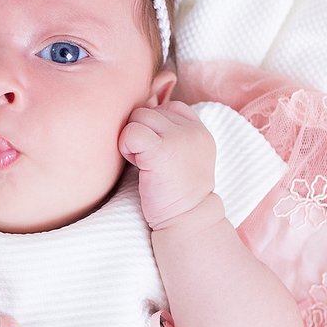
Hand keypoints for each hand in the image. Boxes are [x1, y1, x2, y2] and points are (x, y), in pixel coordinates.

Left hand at [119, 101, 216, 229]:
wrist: (187, 220)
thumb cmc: (176, 193)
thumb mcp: (183, 156)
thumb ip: (170, 134)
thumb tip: (140, 116)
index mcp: (199, 130)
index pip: (169, 107)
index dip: (154, 126)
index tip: (155, 151)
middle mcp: (192, 130)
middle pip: (149, 110)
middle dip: (141, 133)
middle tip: (147, 160)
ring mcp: (179, 137)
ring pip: (138, 116)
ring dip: (132, 139)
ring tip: (142, 162)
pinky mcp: (161, 150)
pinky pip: (131, 132)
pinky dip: (126, 146)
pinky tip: (137, 164)